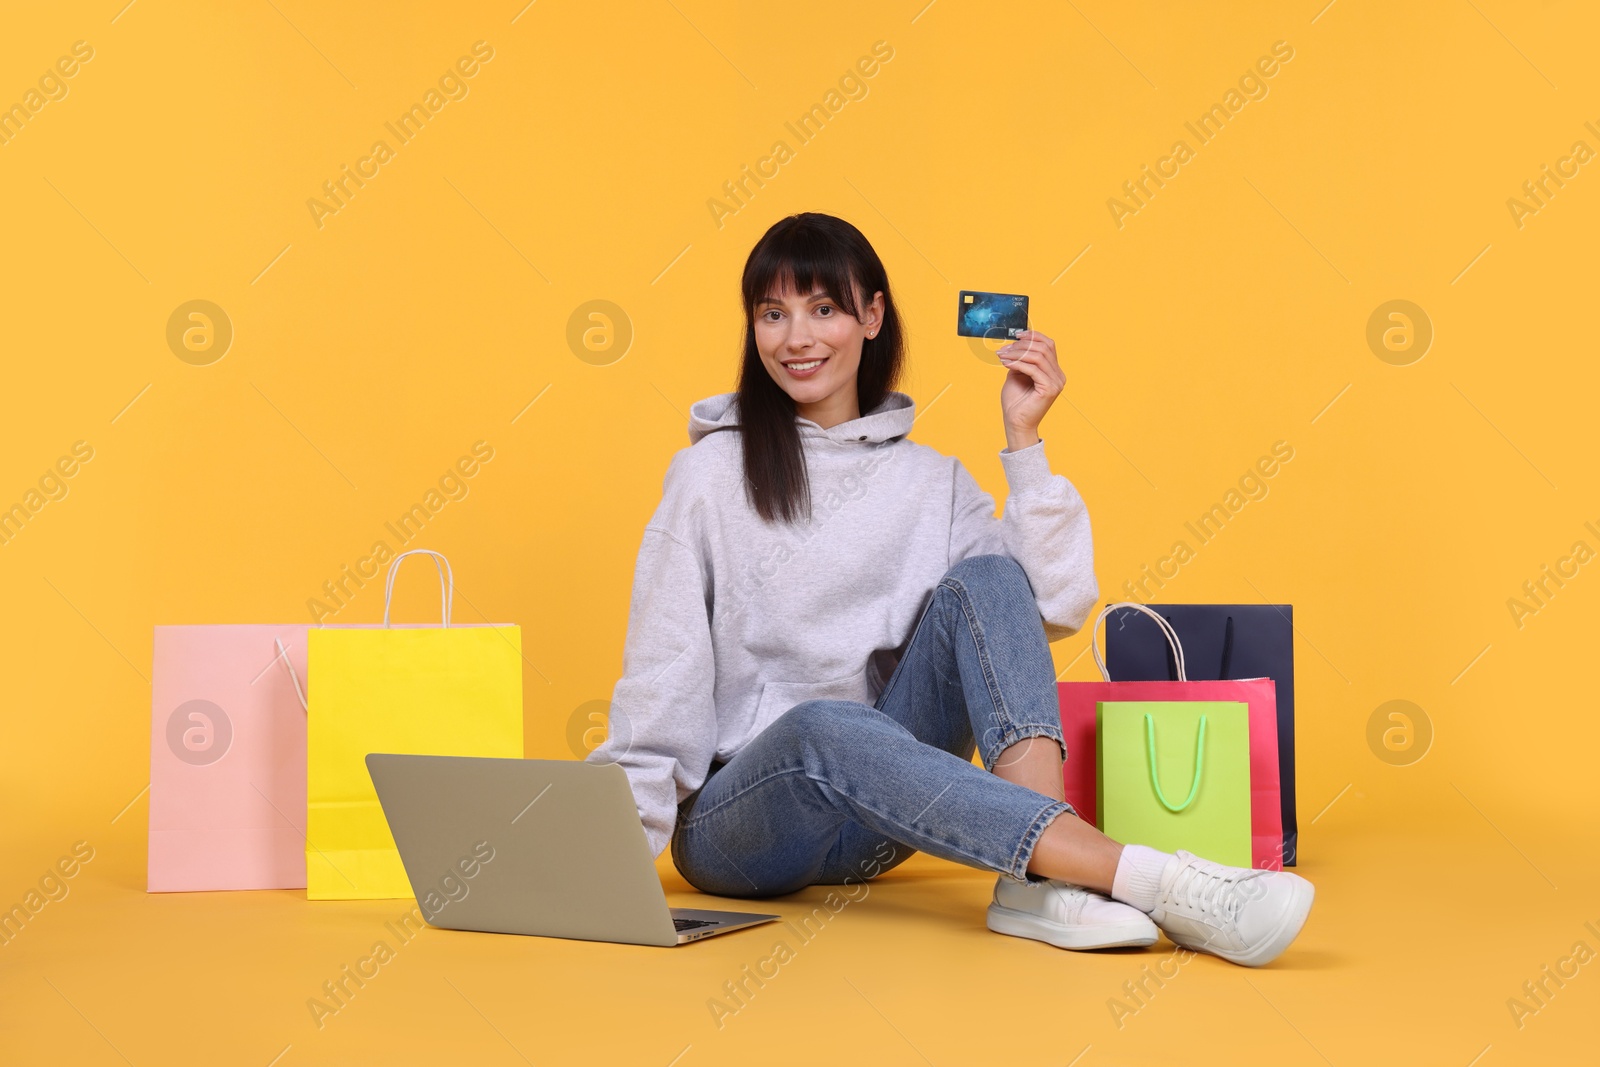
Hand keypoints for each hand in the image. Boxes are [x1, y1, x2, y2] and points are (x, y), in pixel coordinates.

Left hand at [996, 329, 1063, 446]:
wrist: (1016, 423)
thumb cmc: (1016, 401)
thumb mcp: (1017, 374)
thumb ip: (1021, 359)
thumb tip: (1016, 344)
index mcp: (1054, 371)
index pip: (1049, 345)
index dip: (1034, 336)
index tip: (1017, 335)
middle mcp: (1059, 375)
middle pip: (1043, 348)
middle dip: (1021, 346)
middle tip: (1004, 349)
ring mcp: (1056, 382)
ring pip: (1038, 357)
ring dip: (1017, 353)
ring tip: (1002, 356)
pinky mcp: (1049, 389)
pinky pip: (1033, 369)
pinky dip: (1018, 363)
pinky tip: (1006, 364)